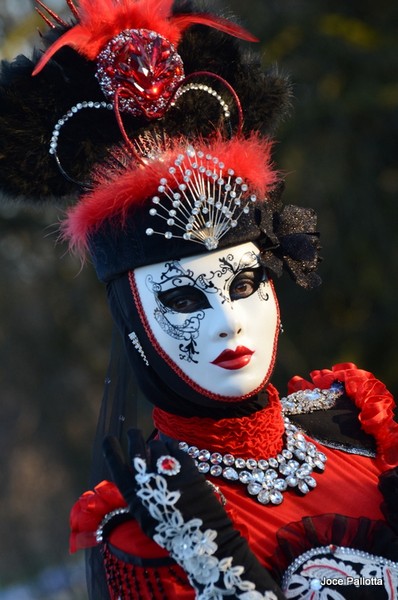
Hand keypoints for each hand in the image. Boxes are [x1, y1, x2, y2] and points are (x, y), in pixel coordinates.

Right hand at [103, 430, 283, 598]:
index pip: (117, 465)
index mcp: (135, 495)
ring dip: (155, 445)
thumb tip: (134, 476)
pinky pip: (174, 447)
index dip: (111, 450)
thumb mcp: (145, 516)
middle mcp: (149, 480)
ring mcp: (168, 471)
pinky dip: (171, 446)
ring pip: (156, 445)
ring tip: (157, 449)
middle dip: (133, 437)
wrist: (199, 537)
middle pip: (136, 448)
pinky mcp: (186, 466)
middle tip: (132, 433)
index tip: (108, 439)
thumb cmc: (170, 531)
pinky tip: (171, 450)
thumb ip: (137, 495)